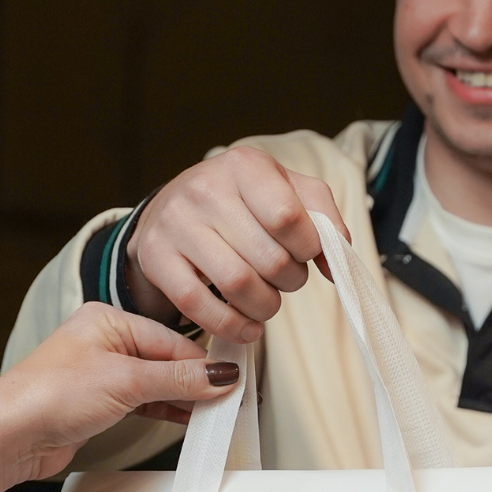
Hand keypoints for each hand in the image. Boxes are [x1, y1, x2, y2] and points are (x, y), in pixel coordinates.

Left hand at [0, 304, 236, 491]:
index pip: (172, 339)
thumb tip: (218, 375)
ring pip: (157, 382)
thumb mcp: (125, 381)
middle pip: (167, 359)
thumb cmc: (47, 395)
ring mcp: (102, 373)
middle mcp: (105, 341)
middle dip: (197, 381)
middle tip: (229, 400)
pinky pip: (145, 401)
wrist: (9, 436)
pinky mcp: (99, 402)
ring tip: (214, 413)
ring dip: (184, 398)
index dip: (203, 363)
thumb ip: (178, 378)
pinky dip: (167, 410)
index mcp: (108, 319)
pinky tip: (187, 419)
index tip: (232, 382)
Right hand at [126, 145, 350, 342]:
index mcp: (244, 165)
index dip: (308, 248)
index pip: (289, 218)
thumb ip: (324, 219)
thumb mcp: (287, 191)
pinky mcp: (156, 257)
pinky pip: (199, 305)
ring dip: (266, 306)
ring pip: (238, 285)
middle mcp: (205, 188)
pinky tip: (248, 326)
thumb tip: (335, 265)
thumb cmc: (242, 202)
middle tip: (286, 278)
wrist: (173, 208)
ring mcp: (176, 223)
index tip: (306, 253)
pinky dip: (232, 326)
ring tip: (268, 301)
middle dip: (290, 280)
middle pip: (269, 259)